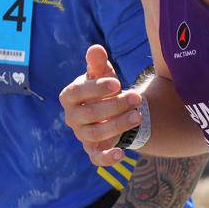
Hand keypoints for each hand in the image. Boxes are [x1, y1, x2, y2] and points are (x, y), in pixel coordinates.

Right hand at [60, 44, 142, 166]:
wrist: (112, 108)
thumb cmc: (104, 87)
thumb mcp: (102, 73)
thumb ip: (98, 63)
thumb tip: (96, 49)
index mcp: (70, 96)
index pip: (77, 92)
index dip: (96, 88)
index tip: (118, 83)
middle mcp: (72, 117)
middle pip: (89, 114)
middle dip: (114, 105)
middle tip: (136, 97)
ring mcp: (82, 135)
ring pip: (95, 134)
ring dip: (118, 125)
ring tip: (138, 115)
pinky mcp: (93, 150)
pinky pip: (96, 158)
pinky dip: (107, 158)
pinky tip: (122, 154)